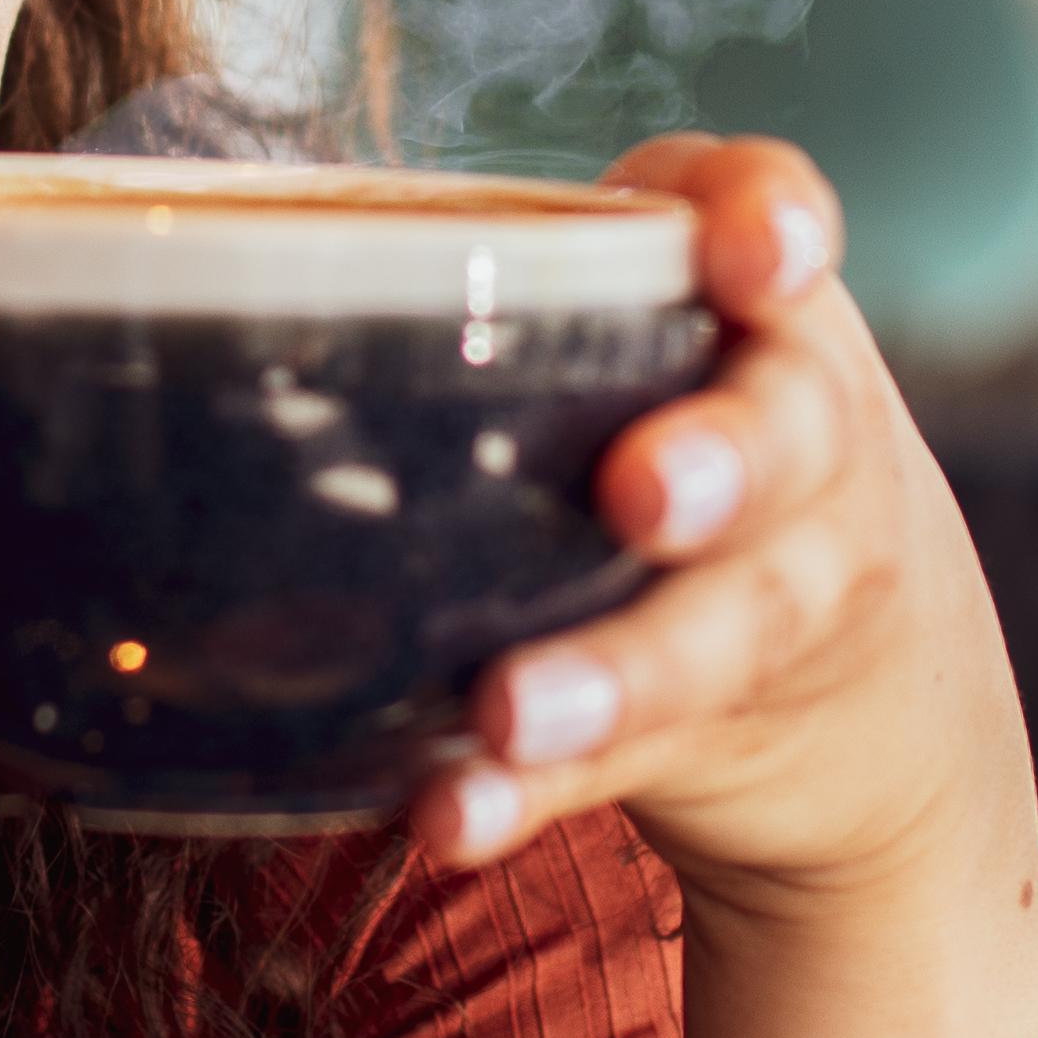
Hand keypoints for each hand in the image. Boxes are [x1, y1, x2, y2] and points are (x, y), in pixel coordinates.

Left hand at [412, 133, 1037, 1037]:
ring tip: (511, 710)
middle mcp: (800, 445)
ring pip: (720, 628)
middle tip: (640, 492)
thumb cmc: (674, 432)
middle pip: (784, 439)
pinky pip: (630, 761)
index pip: (777, 223)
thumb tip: (175, 261)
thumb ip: (509, 290)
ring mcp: (779, 597)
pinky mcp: (718, 725)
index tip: (752, 254)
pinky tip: (449, 815)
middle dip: (718, 462)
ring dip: (612, 670)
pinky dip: (530, 794)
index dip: (770, 224)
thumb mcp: (649, 340)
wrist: (863, 682)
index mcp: (758, 312)